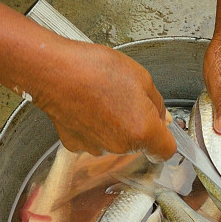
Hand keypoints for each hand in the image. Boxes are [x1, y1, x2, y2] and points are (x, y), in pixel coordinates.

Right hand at [34, 39, 175, 159]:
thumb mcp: (141, 77)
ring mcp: (96, 147)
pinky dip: (92, 126)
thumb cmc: (95, 69)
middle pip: (139, 143)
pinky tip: (87, 105)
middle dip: (137, 124)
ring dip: (114, 124)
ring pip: (115, 141)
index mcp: (143, 130)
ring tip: (103, 97)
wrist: (54, 71)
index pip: (165, 152)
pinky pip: (93, 138)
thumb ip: (157, 103)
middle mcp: (120, 145)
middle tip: (126, 98)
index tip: (161, 129)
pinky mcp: (75, 144)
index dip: (166, 139)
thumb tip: (161, 117)